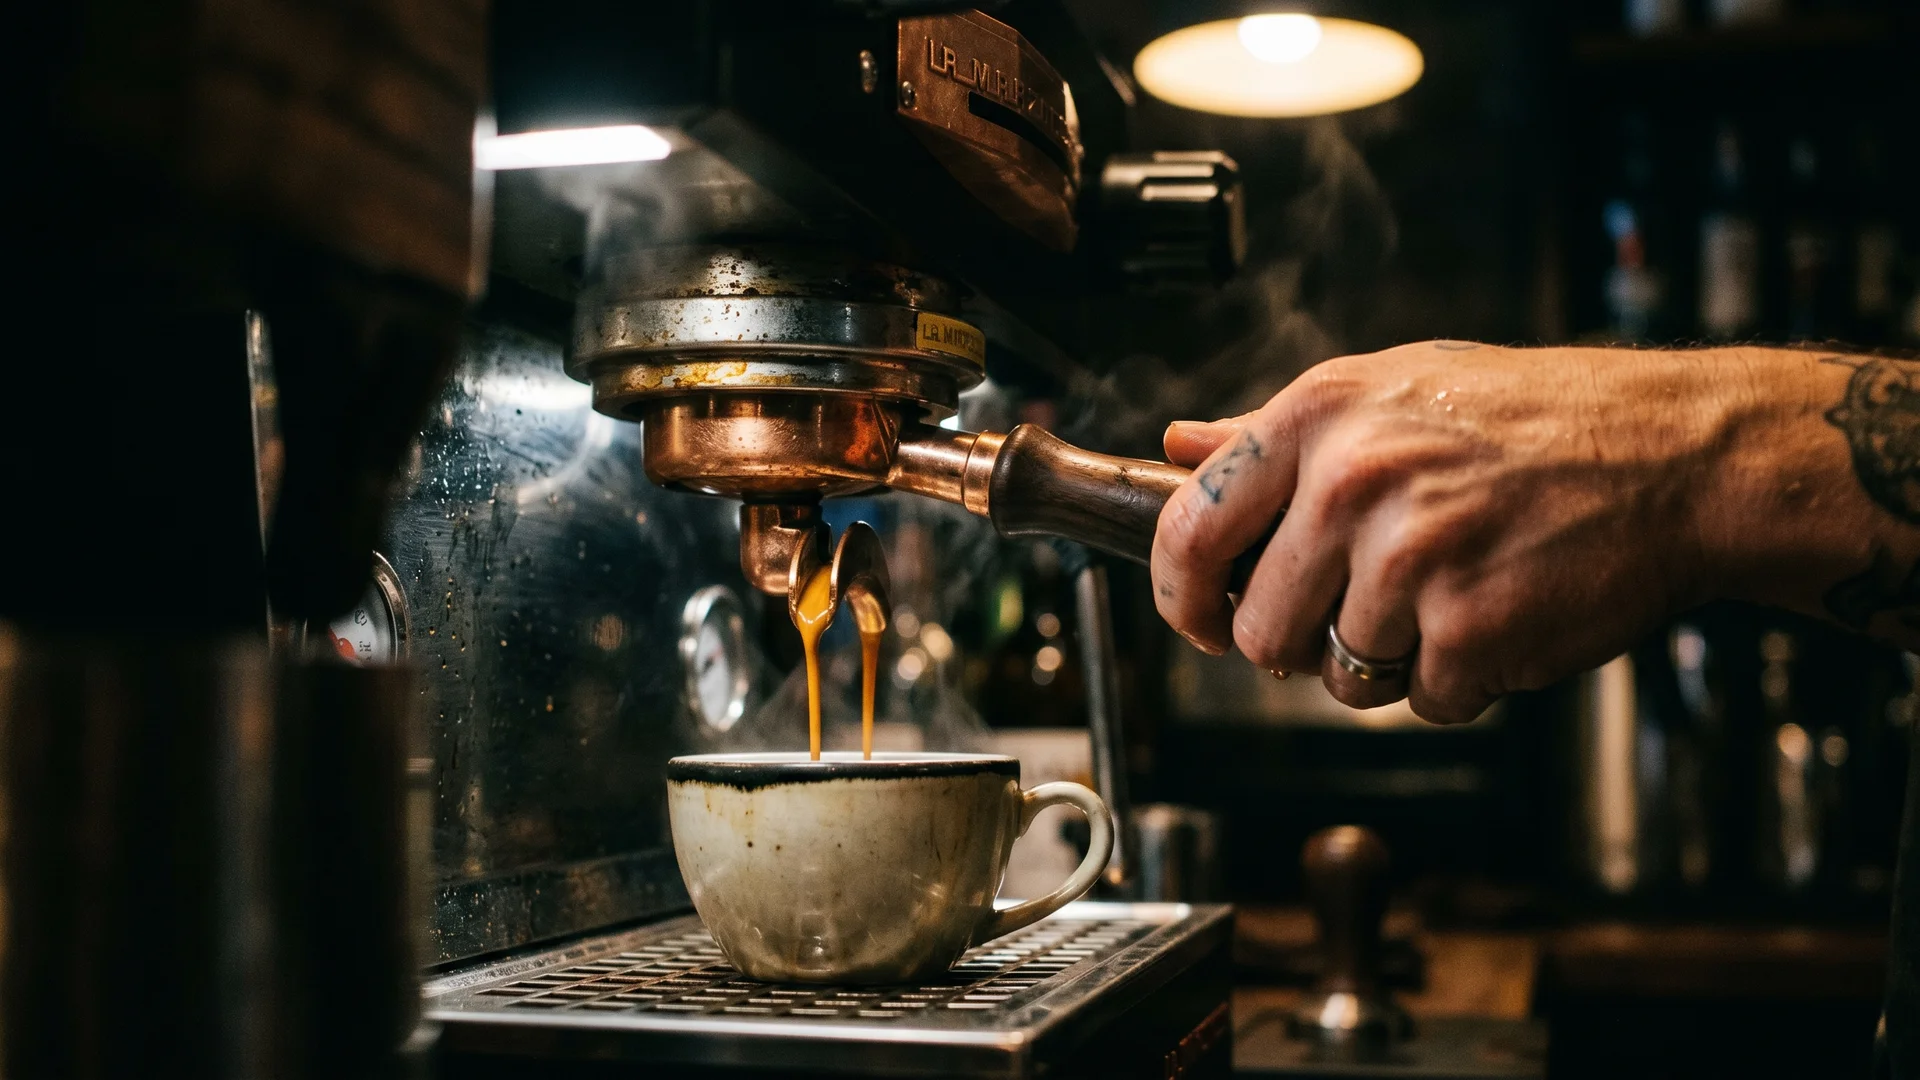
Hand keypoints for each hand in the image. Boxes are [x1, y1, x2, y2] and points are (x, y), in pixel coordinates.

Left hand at [1149, 341, 1877, 722]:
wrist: (1673, 454)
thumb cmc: (1532, 420)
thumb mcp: (1387, 390)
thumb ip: (1270, 431)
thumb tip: (1177, 449)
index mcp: (1319, 417)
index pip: (1188, 530)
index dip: (1180, 594)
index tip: (1199, 618)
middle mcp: (1352, 483)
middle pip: (1258, 630)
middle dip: (1301, 642)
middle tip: (1364, 610)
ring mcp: (1411, 559)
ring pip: (1339, 677)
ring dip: (1389, 661)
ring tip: (1451, 594)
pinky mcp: (1470, 629)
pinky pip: (1425, 699)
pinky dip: (1462, 679)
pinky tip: (1501, 613)